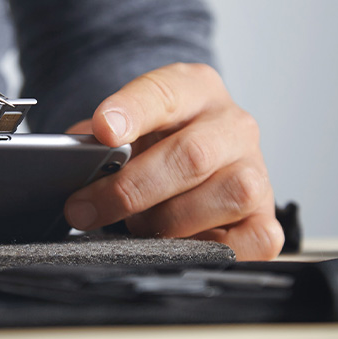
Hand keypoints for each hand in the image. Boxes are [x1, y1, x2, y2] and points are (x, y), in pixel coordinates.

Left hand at [64, 63, 282, 259]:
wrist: (199, 161)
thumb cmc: (155, 147)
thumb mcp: (124, 129)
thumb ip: (98, 141)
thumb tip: (70, 164)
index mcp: (195, 90)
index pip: (164, 93)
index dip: (131, 111)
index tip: (104, 130)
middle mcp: (233, 126)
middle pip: (191, 155)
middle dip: (129, 189)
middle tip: (84, 209)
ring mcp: (256, 171)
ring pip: (226, 196)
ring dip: (169, 221)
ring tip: (137, 227)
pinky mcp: (267, 217)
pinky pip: (254, 239)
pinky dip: (212, 248)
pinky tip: (180, 246)